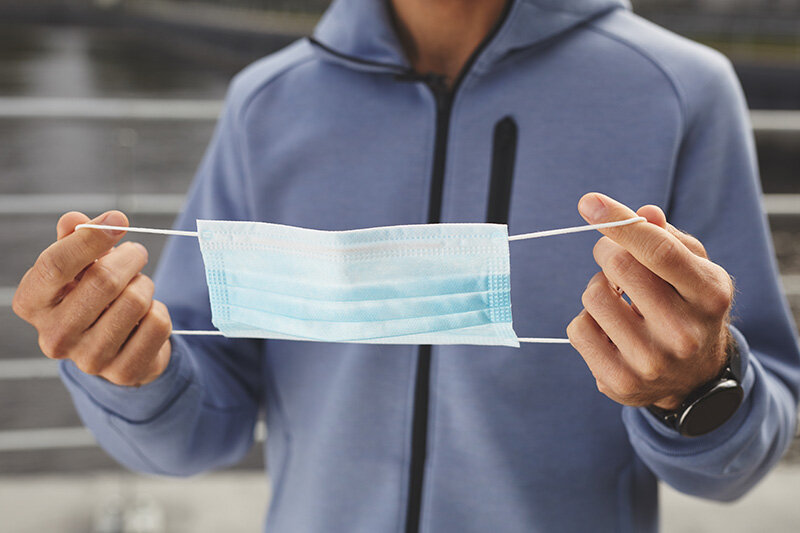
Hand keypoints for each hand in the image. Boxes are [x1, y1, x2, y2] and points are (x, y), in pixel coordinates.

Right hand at [12, 211, 171, 386]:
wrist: (115, 347)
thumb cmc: (90, 295)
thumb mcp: (77, 266)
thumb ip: (75, 239)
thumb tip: (76, 220)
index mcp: (32, 303)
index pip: (56, 264)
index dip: (91, 237)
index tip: (119, 220)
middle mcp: (54, 336)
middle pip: (103, 281)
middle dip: (130, 258)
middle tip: (137, 253)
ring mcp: (88, 359)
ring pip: (136, 301)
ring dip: (146, 284)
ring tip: (139, 286)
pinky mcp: (123, 372)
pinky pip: (157, 324)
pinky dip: (159, 310)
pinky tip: (147, 315)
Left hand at [567, 193, 733, 409]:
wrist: (693, 377)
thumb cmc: (687, 307)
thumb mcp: (694, 270)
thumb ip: (668, 238)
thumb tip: (644, 213)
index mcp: (709, 296)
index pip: (660, 251)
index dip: (622, 222)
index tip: (589, 202)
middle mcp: (684, 333)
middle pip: (620, 267)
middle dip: (608, 251)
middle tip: (614, 258)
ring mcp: (651, 362)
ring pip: (593, 296)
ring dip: (598, 287)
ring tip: (618, 299)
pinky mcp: (620, 382)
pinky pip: (577, 329)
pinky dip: (586, 320)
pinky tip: (609, 328)